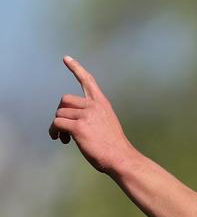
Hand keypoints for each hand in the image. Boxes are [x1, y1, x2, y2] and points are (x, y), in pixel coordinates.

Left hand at [49, 56, 134, 173]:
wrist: (121, 158)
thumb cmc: (114, 147)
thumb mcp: (106, 125)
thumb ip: (91, 117)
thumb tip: (70, 123)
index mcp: (102, 104)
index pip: (88, 81)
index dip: (76, 69)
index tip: (66, 58)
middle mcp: (94, 106)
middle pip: (65, 100)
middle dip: (61, 113)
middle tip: (63, 127)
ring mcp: (86, 116)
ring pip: (59, 114)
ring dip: (58, 127)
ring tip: (64, 138)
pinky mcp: (78, 127)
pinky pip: (57, 124)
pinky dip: (55, 132)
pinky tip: (62, 140)